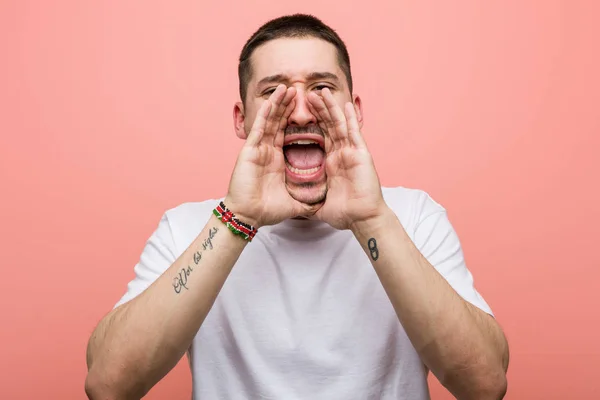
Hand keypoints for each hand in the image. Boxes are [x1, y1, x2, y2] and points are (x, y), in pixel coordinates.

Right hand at [225, 85, 319, 227]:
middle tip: (297, 90)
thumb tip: (320, 204)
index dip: (297, 121)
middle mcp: (268, 151)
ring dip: (278, 104)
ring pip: (270, 121)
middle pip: (279, 122)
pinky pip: (259, 128)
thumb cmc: (267, 210)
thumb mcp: (294, 202)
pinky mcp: (250, 150)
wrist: (249, 217)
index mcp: (277, 160)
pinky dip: (266, 113)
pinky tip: (272, 101)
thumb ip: (306, 200)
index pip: (289, 134)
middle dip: (288, 106)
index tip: (308, 109)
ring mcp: (258, 149)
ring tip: (286, 88)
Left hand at [306, 88, 387, 229]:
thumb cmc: (344, 214)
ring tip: (321, 92)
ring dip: (331, 108)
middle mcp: (341, 154)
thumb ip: (307, 198)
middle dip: (318, 110)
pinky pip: (354, 133)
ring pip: (339, 124)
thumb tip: (294, 202)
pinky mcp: (361, 154)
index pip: (319, 137)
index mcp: (331, 163)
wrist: (361, 220)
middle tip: (307, 94)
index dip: (310, 124)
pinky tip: (345, 104)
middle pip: (328, 126)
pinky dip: (350, 118)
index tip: (299, 112)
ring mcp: (352, 153)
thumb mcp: (318, 202)